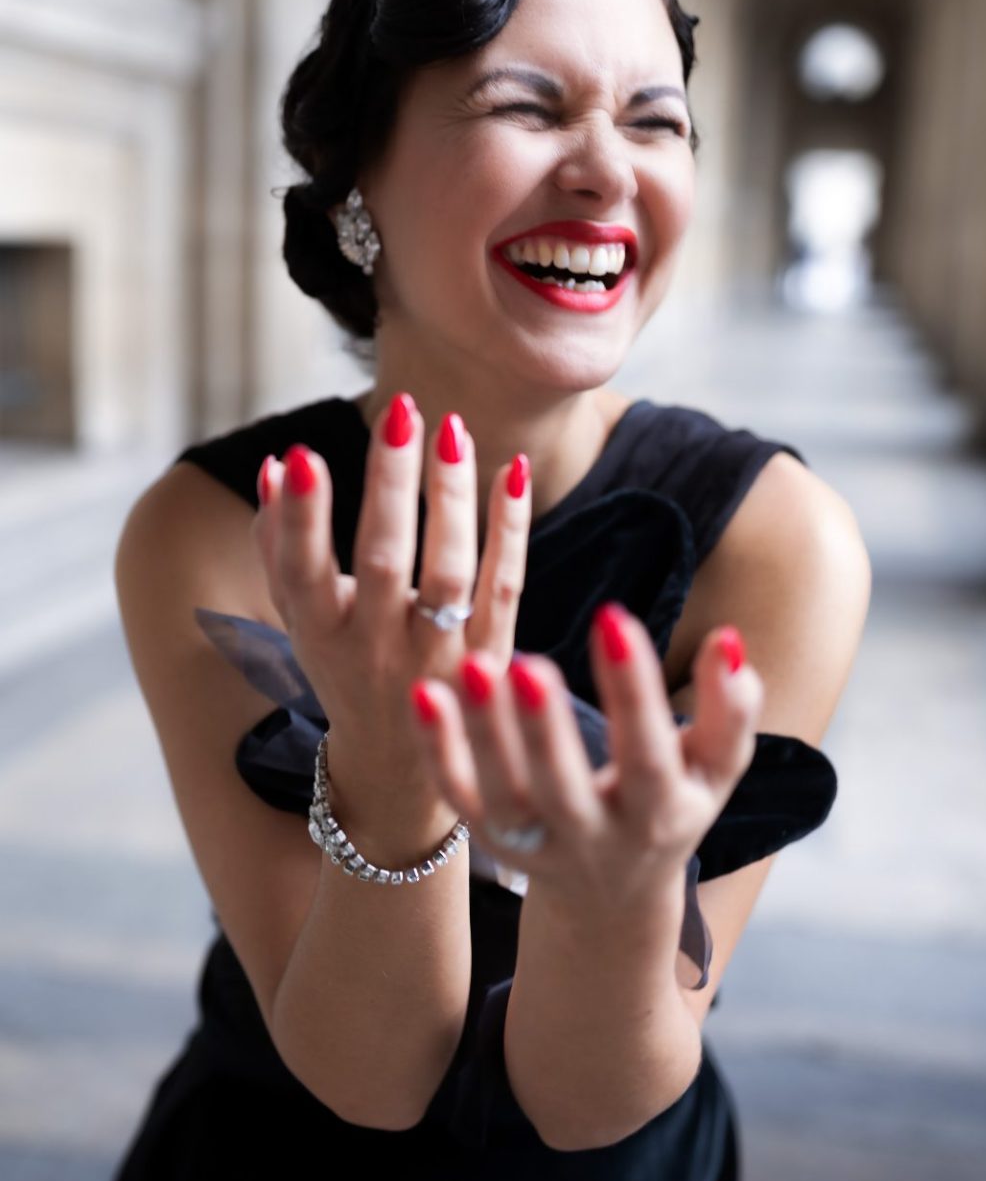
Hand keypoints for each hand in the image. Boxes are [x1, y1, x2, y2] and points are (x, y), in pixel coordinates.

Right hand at [251, 393, 531, 827]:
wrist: (399, 770)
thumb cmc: (341, 668)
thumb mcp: (300, 619)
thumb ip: (281, 545)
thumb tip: (277, 464)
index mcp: (321, 636)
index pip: (304, 573)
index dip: (301, 518)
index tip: (305, 453)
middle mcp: (378, 650)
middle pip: (385, 562)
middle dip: (390, 485)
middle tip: (400, 410)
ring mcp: (440, 658)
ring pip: (450, 573)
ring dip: (453, 498)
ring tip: (453, 428)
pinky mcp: (492, 657)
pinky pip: (506, 586)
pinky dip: (511, 529)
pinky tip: (513, 470)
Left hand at [408, 608, 764, 910]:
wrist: (610, 895)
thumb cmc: (668, 804)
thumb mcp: (713, 771)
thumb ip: (729, 711)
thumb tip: (727, 640)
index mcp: (659, 815)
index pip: (648, 755)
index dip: (633, 691)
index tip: (612, 616)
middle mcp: (595, 839)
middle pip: (564, 791)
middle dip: (545, 730)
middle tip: (528, 662)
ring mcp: (535, 845)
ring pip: (502, 796)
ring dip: (483, 734)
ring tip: (474, 664)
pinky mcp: (489, 839)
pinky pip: (458, 796)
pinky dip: (438, 751)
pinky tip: (425, 692)